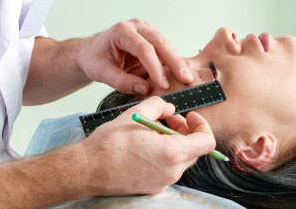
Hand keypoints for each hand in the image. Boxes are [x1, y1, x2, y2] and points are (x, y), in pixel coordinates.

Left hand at [77, 19, 193, 94]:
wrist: (93, 52)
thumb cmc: (95, 60)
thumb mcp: (102, 73)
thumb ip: (122, 82)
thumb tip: (144, 89)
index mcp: (122, 31)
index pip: (143, 48)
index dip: (155, 67)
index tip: (163, 84)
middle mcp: (136, 26)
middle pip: (160, 43)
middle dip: (174, 62)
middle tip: (186, 78)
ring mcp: (146, 30)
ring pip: (166, 45)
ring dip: (176, 62)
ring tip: (186, 78)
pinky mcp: (152, 38)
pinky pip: (165, 50)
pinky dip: (171, 62)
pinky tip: (178, 74)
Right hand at [79, 97, 214, 195]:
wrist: (88, 169)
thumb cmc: (110, 143)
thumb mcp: (136, 113)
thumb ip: (160, 106)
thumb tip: (171, 109)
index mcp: (172, 153)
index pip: (207, 142)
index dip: (202, 126)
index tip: (190, 117)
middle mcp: (172, 172)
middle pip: (194, 150)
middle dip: (185, 131)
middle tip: (168, 120)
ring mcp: (163, 183)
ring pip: (181, 159)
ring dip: (174, 142)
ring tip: (152, 131)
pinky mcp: (153, 188)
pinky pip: (168, 168)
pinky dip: (164, 155)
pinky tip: (145, 146)